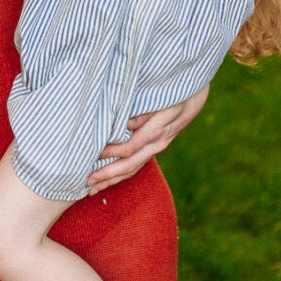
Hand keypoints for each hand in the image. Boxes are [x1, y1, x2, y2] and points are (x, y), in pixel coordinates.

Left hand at [84, 85, 209, 194]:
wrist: (195, 92)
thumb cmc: (174, 90)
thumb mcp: (161, 97)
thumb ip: (144, 112)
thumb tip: (126, 124)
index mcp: (156, 130)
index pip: (129, 148)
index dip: (109, 154)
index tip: (90, 157)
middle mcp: (157, 143)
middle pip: (130, 165)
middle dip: (107, 176)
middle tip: (86, 183)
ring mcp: (157, 147)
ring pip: (133, 169)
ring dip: (112, 180)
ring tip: (92, 190)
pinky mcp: (155, 147)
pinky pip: (138, 164)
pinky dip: (121, 174)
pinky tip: (108, 180)